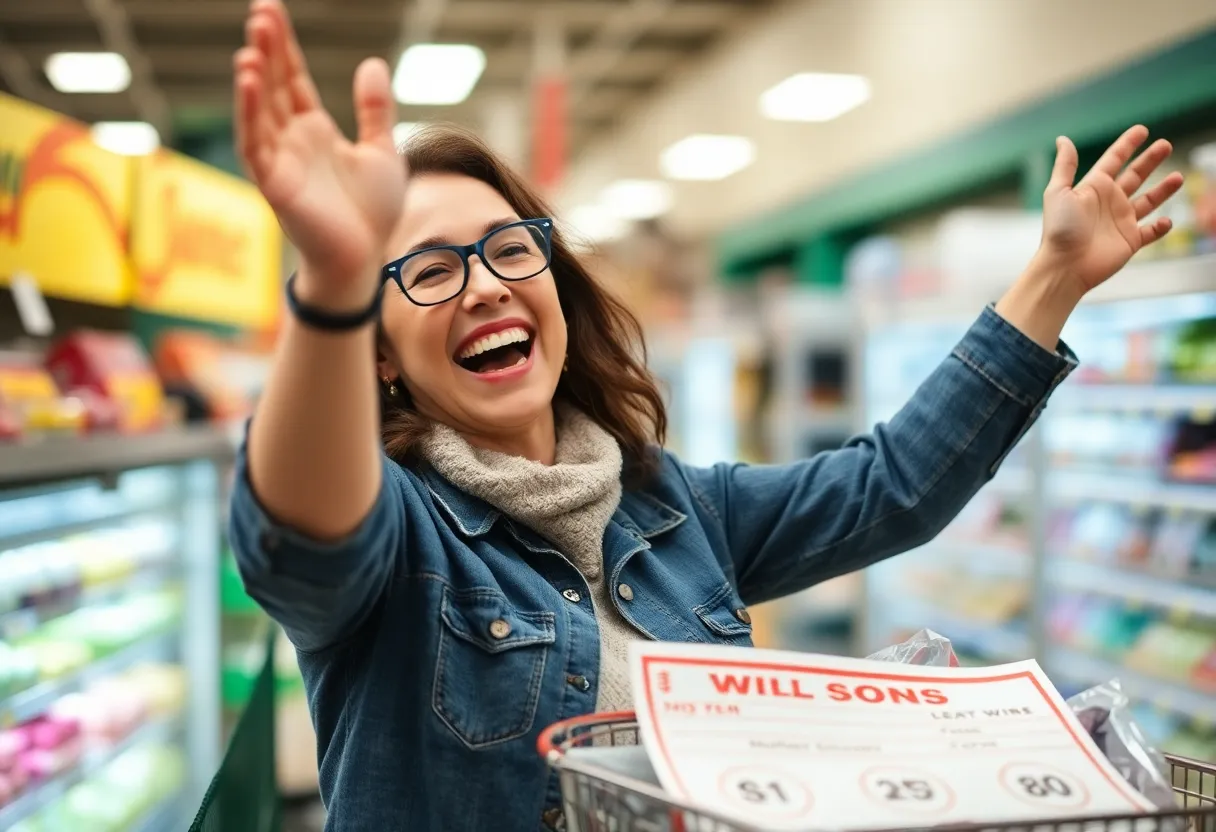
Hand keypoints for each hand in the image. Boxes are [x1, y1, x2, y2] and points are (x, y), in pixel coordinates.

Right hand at [234, 0, 405, 306]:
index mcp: (314, 130)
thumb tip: (371, 62)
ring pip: (258, 112)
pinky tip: (248, 83)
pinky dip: (248, 114)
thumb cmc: (371, 213)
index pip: (293, 78)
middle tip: (260, 12)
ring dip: (252, 80)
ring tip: (251, 48)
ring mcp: (280, 161)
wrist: (366, 259)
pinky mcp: (274, 183)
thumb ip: (375, 109)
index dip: (284, 46)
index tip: (271, 9)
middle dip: (266, 50)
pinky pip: (254, 144)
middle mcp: (291, 141)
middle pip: (273, 86)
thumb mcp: (383, 151)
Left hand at [1038, 125, 1183, 294]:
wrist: (1065, 266)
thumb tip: (1062, 139)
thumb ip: (1065, 166)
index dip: (1127, 145)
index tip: (1142, 130)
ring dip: (1163, 190)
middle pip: (1135, 176)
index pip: (1114, 160)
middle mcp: (1109, 202)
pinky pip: (1151, 232)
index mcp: (1094, 188)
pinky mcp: (1130, 241)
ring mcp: (1121, 221)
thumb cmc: (1060, 229)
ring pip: (1148, 201)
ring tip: (1178, 177)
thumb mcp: (1058, 192)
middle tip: (1166, 145)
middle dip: (1150, 161)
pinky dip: (1161, 227)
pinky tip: (1166, 220)